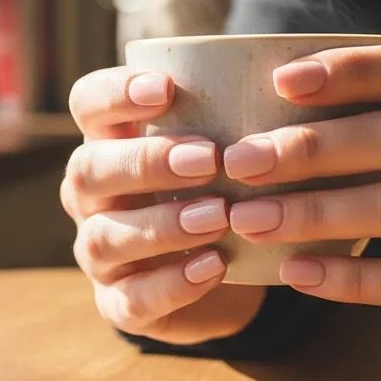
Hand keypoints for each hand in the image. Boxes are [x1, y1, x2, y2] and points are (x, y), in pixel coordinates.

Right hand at [63, 67, 265, 344]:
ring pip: (105, 237)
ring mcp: (98, 251)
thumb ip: (233, 114)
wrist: (232, 268)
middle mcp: (91, 194)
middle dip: (146, 162)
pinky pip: (132, 299)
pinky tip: (215, 266)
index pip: (88, 103)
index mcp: (108, 140)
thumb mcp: (226, 144)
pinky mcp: (119, 303)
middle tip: (208, 159)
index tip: (166, 89)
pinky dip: (173, 284)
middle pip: (89, 169)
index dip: (116, 93)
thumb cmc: (225, 185)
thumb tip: (292, 77)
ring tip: (218, 217)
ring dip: (162, 226)